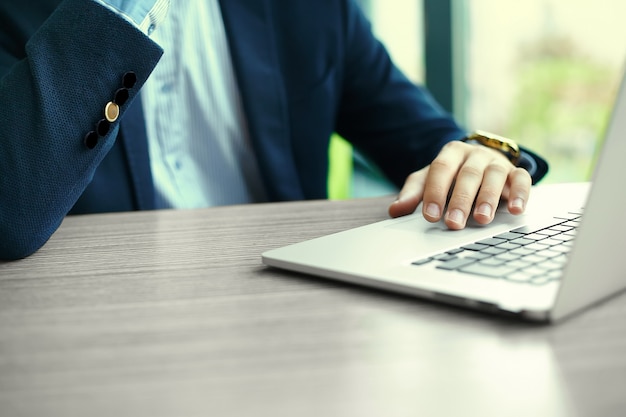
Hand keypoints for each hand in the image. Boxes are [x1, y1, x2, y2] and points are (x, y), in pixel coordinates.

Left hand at [388, 141, 531, 228]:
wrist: (481, 162)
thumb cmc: (452, 176)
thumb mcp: (430, 180)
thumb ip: (413, 193)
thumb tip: (395, 210)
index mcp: (451, 153)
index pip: (440, 169)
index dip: (434, 192)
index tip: (430, 215)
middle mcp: (475, 155)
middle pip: (468, 175)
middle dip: (460, 200)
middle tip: (454, 223)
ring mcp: (497, 162)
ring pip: (494, 176)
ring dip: (488, 198)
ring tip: (482, 219)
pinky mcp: (516, 172)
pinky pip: (522, 179)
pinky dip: (521, 194)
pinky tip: (516, 210)